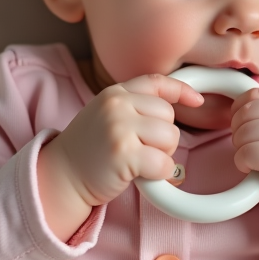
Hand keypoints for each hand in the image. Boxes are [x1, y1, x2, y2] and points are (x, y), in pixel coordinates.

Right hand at [38, 74, 202, 239]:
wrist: (61, 178)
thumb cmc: (89, 151)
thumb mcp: (107, 115)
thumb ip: (133, 106)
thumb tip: (175, 104)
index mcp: (114, 93)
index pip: (156, 82)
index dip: (181, 90)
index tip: (197, 100)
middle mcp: (116, 105)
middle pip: (169, 116)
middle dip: (164, 137)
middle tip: (141, 151)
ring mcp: (119, 128)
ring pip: (171, 138)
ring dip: (163, 155)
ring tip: (138, 162)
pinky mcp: (123, 154)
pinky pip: (164, 163)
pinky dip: (160, 175)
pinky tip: (141, 176)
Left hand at [230, 89, 258, 259]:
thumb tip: (234, 110)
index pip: (252, 95)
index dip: (239, 113)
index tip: (245, 131)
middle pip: (244, 113)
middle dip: (238, 133)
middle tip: (252, 151)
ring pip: (242, 133)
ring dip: (241, 150)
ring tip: (257, 162)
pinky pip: (245, 153)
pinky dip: (243, 164)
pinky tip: (257, 171)